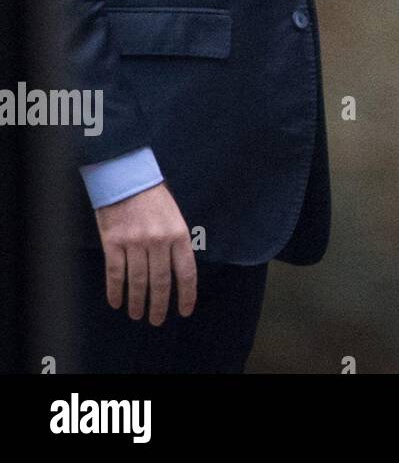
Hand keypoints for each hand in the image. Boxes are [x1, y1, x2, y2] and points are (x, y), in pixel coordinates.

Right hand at [94, 182, 196, 324]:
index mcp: (179, 234)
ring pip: (138, 282)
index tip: (184, 311)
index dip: (186, 295)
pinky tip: (116, 303)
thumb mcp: (175, 215)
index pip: (186, 272)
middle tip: (157, 321)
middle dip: (160, 305)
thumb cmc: (154, 196)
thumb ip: (176, 241)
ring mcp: (135, 243)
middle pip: (161, 282)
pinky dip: (115, 291)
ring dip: (138, 302)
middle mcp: (159, 241)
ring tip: (137, 315)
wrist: (127, 177)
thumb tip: (177, 271)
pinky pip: (115, 274)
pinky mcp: (113, 243)